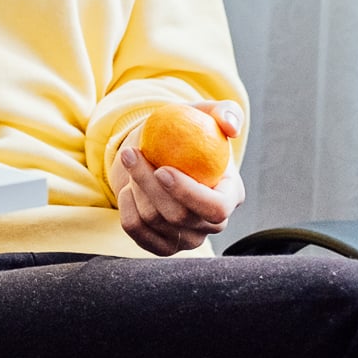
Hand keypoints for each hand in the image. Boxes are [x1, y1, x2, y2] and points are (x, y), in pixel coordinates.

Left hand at [108, 101, 245, 255]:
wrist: (158, 152)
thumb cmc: (185, 132)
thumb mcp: (204, 114)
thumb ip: (224, 112)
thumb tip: (231, 127)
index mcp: (230, 195)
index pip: (216, 208)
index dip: (188, 194)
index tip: (161, 170)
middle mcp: (212, 224)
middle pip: (179, 216)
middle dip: (148, 184)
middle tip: (129, 154)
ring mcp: (188, 238)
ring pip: (154, 222)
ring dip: (134, 188)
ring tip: (132, 163)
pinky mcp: (162, 244)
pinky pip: (137, 232)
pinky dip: (125, 207)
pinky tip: (128, 188)